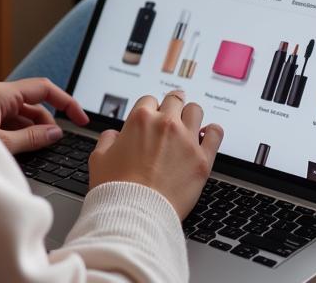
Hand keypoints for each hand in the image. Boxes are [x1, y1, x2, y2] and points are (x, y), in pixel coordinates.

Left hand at [0, 77, 88, 155]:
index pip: (43, 88)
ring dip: (34, 131)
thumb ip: (31, 138)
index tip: (81, 120)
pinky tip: (22, 151)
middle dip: (48, 123)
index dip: (66, 103)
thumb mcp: (3, 145)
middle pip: (34, 104)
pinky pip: (11, 123)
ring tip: (36, 151)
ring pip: (23, 116)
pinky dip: (21, 135)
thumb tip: (55, 133)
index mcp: (0, 93)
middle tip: (54, 144)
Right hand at [88, 89, 222, 219]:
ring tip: (189, 126)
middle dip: (171, 107)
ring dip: (191, 116)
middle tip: (171, 118)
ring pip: (196, 111)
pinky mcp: (202, 160)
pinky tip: (208, 136)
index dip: (149, 110)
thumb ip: (107, 139)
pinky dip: (213, 132)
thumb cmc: (116, 189)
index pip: (149, 100)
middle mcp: (165, 124)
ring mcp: (186, 140)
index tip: (151, 120)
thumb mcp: (99, 158)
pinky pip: (216, 134)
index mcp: (140, 119)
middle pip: (175, 100)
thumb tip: (114, 136)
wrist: (135, 215)